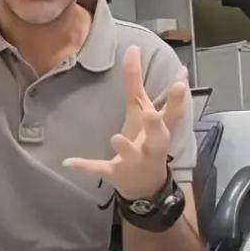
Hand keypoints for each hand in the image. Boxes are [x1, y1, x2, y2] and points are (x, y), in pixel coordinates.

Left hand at [63, 45, 189, 198]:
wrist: (145, 186)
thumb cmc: (146, 142)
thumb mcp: (146, 115)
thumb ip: (148, 87)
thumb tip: (177, 64)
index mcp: (160, 131)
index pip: (172, 112)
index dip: (176, 96)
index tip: (181, 76)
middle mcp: (151, 146)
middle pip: (158, 136)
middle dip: (156, 125)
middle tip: (152, 113)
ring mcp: (133, 160)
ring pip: (130, 153)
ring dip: (124, 146)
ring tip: (116, 137)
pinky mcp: (115, 173)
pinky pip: (100, 169)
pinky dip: (85, 166)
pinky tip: (68, 162)